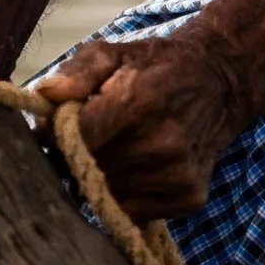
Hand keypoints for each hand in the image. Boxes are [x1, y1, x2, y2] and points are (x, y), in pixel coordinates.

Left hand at [31, 29, 248, 221]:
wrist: (219, 83)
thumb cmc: (155, 66)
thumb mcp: (113, 54)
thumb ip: (77, 73)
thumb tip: (46, 96)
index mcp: (137, 102)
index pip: (75, 140)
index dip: (57, 138)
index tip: (57, 128)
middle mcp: (161, 144)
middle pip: (89, 169)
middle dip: (77, 158)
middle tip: (87, 138)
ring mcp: (177, 174)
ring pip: (109, 193)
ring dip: (102, 177)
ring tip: (116, 149)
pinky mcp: (189, 197)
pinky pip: (134, 211)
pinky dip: (126, 194)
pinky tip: (138, 167)